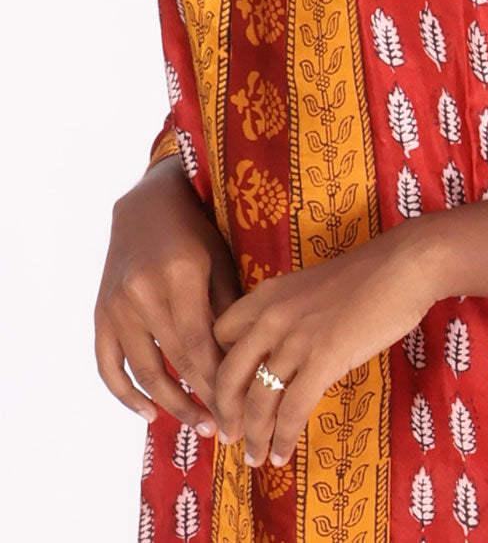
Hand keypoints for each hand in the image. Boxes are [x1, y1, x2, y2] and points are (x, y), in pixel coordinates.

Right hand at [95, 156, 241, 431]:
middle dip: (200, 400)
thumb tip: (245, 365)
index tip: (237, 411)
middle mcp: (143, 291)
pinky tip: (148, 414)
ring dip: (169, 405)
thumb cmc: (196, 231)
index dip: (216, 385)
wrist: (147, 202)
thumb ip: (229, 311)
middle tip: (223, 428)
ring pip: (142, 370)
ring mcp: (116, 303)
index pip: (199, 347)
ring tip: (196, 424)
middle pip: (173, 363)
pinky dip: (125, 395)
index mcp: (180, 275)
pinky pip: (108, 364)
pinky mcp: (100, 311)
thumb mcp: (221, 261)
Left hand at [212, 221, 439, 466]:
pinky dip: (283, 438)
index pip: (220, 336)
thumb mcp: (310, 287)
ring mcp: (296, 338)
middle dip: (225, 413)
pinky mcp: (323, 359)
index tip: (227, 393)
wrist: (403, 266)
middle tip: (230, 435)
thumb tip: (280, 351)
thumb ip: (288, 313)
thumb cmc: (366, 275)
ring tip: (255, 457)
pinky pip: (292, 409)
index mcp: (267, 295)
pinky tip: (283, 454)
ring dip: (254, 436)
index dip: (219, 368)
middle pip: (228, 374)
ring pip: (258, 400)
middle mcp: (271, 316)